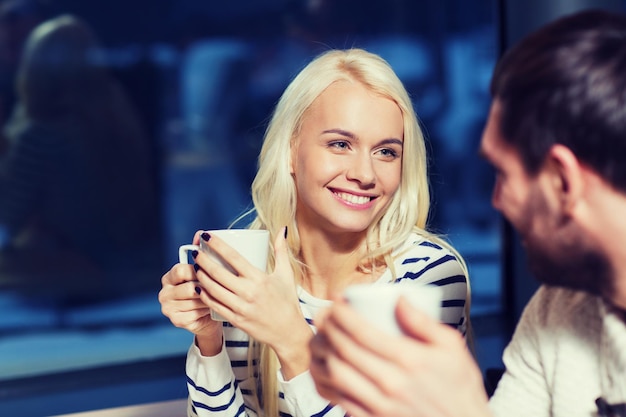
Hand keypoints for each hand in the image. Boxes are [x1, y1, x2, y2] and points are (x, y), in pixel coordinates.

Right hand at [158, 231, 222, 354]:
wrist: (208, 316)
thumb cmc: (208, 289)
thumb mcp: (204, 271)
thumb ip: (201, 253)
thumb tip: (201, 234)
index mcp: (169, 277)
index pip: (181, 270)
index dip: (198, 271)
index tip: (210, 272)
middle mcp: (164, 292)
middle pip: (189, 288)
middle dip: (206, 287)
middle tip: (220, 287)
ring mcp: (168, 308)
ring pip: (194, 301)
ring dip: (210, 299)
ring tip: (219, 297)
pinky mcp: (176, 320)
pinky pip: (195, 314)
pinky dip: (206, 311)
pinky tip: (212, 308)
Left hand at [194, 227, 312, 378]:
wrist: (288, 332)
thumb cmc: (287, 302)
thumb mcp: (286, 274)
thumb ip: (282, 251)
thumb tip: (282, 230)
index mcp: (259, 279)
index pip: (233, 257)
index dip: (217, 245)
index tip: (207, 237)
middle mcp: (248, 292)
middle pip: (217, 273)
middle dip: (202, 260)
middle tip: (196, 252)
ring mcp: (240, 307)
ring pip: (212, 289)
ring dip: (201, 277)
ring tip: (195, 267)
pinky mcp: (235, 320)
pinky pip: (214, 305)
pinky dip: (204, 295)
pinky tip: (199, 287)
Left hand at [309, 297, 490, 416]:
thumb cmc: (459, 386)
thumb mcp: (452, 347)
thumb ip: (424, 322)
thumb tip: (399, 299)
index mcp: (410, 360)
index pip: (363, 332)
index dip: (342, 313)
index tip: (335, 301)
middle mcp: (392, 383)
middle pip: (345, 349)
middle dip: (328, 327)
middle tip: (324, 314)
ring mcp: (381, 405)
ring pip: (338, 373)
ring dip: (325, 351)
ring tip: (323, 336)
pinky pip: (342, 398)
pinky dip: (330, 380)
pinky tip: (329, 365)